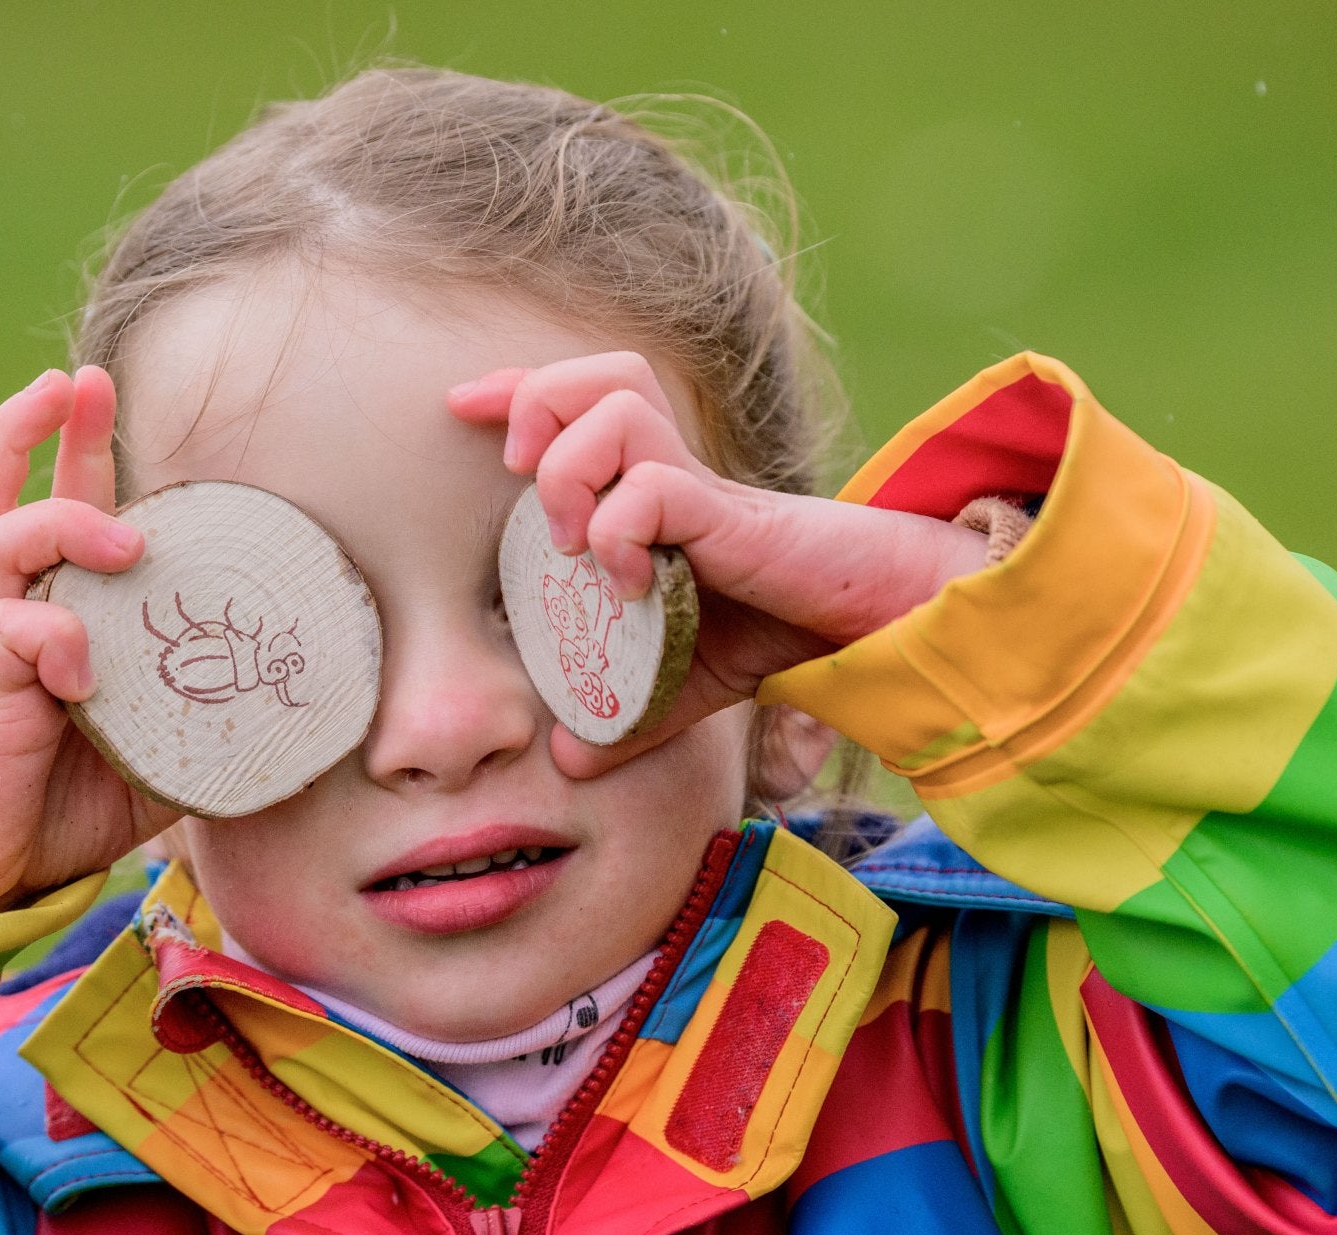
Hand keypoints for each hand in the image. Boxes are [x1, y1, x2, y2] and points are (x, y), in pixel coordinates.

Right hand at [0, 366, 179, 920]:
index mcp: (64, 615)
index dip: (80, 448)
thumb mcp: (170, 749)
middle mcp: (22, 614)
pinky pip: (6, 635)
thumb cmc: (77, 804)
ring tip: (121, 537)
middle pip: (7, 495)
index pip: (65, 509)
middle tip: (75, 381)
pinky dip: (49, 636)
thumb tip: (318, 707)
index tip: (102, 392)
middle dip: (36, 429)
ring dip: (60, 520)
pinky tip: (81, 665)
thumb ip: (216, 714)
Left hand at [447, 353, 986, 775]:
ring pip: (616, 407)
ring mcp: (701, 488)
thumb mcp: (689, 681)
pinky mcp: (730, 515)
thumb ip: (629, 713)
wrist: (874, 621)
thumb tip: (570, 761)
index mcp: (655, 487)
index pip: (578, 398)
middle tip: (522, 477)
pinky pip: (653, 484)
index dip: (516, 390)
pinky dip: (620, 528)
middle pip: (598, 372)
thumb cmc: (784, 627)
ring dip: (571, 471)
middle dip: (537, 403)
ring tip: (575, 541)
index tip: (463, 408)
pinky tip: (632, 582)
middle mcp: (675, 470)